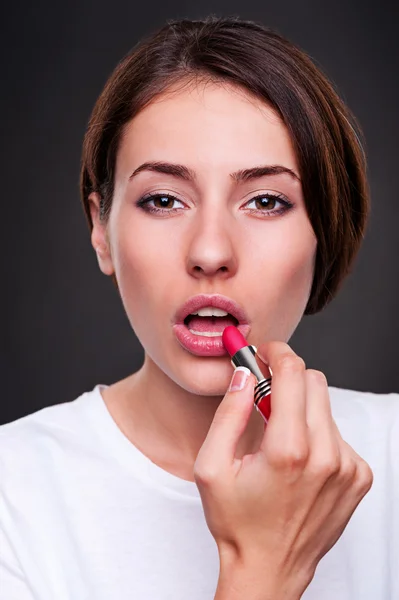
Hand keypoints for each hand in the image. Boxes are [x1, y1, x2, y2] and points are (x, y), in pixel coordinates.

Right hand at [194, 341, 373, 594]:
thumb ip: (228, 413)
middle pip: (314, 381)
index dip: (276, 353)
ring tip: (279, 437)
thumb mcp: (211, 467)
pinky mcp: (359, 477)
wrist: (269, 569)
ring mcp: (347, 467)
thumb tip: (244, 373)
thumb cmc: (236, 522)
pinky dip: (317, 434)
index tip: (265, 352)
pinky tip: (298, 459)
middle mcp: (326, 455)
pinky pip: (338, 433)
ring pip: (326, 407)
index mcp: (287, 449)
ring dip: (301, 409)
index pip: (293, 372)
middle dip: (287, 378)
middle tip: (264, 393)